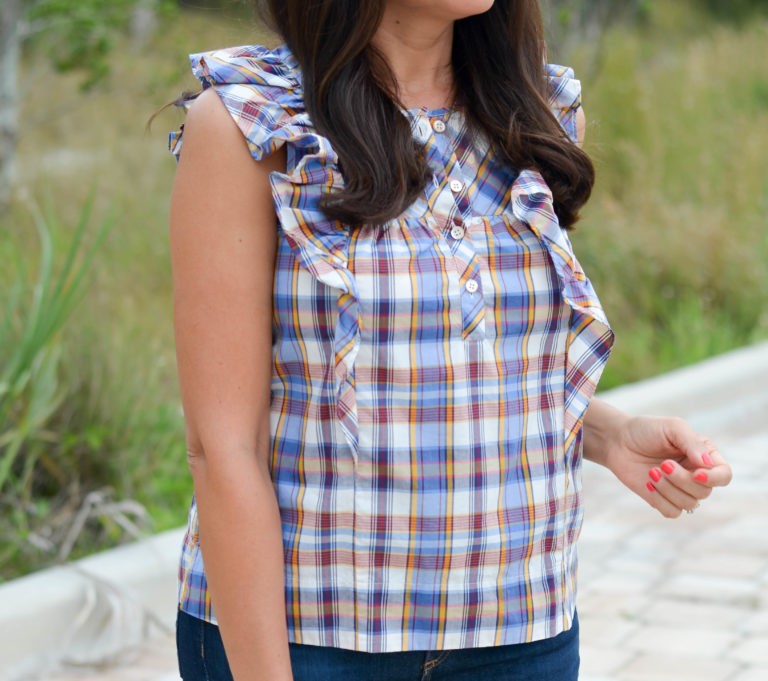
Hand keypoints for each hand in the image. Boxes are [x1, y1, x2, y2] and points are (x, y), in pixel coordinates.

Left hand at [603, 415, 731, 517]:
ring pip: (689, 504)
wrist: (618, 441)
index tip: (696, 473)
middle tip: (662, 464)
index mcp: (705, 456)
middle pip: (704, 492)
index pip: (724, 475)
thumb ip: (692, 443)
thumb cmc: (646, 430)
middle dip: (682, 480)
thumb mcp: (672, 427)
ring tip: (652, 472)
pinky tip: (648, 483)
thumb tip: (707, 465)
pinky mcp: (663, 500)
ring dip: (668, 489)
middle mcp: (696, 475)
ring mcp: (680, 489)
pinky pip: (672, 512)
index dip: (714, 479)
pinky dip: (660, 500)